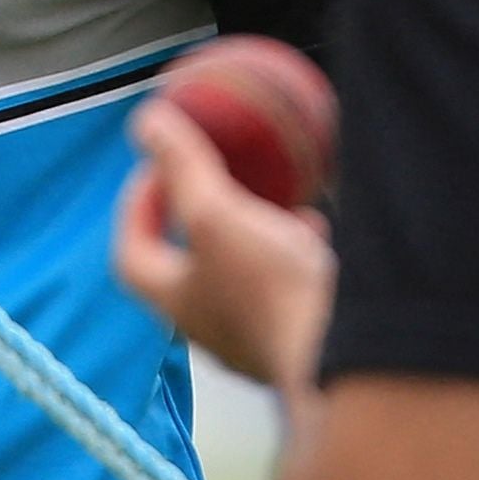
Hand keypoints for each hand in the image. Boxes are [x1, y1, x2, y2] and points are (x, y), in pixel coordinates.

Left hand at [113, 99, 336, 388]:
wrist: (345, 359)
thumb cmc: (270, 288)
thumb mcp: (218, 215)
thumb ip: (183, 168)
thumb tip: (146, 120)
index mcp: (179, 302)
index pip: (133, 254)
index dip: (135, 208)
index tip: (156, 168)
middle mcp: (213, 328)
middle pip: (188, 269)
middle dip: (197, 222)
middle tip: (214, 182)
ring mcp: (259, 339)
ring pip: (243, 281)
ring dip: (251, 240)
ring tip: (273, 205)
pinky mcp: (302, 340)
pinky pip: (289, 292)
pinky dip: (296, 257)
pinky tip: (319, 234)